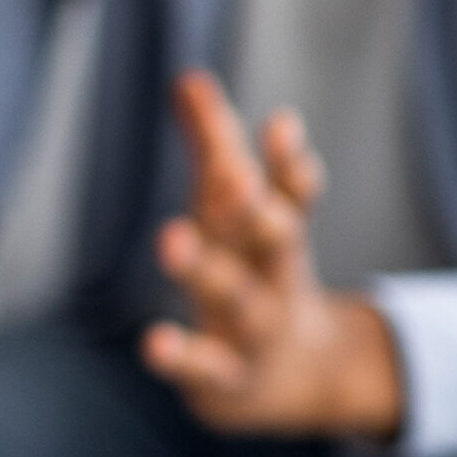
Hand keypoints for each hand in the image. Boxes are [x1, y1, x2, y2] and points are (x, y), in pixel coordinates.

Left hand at [139, 70, 405, 438]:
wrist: (302, 376)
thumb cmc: (256, 272)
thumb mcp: (237, 213)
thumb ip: (215, 145)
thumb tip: (188, 77)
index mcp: (276, 233)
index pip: (287, 192)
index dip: (286, 162)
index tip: (282, 126)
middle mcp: (272, 277)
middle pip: (273, 241)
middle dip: (254, 210)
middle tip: (234, 179)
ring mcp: (254, 330)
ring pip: (237, 300)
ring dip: (207, 271)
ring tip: (171, 238)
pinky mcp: (227, 379)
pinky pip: (206, 368)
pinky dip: (183, 357)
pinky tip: (153, 342)